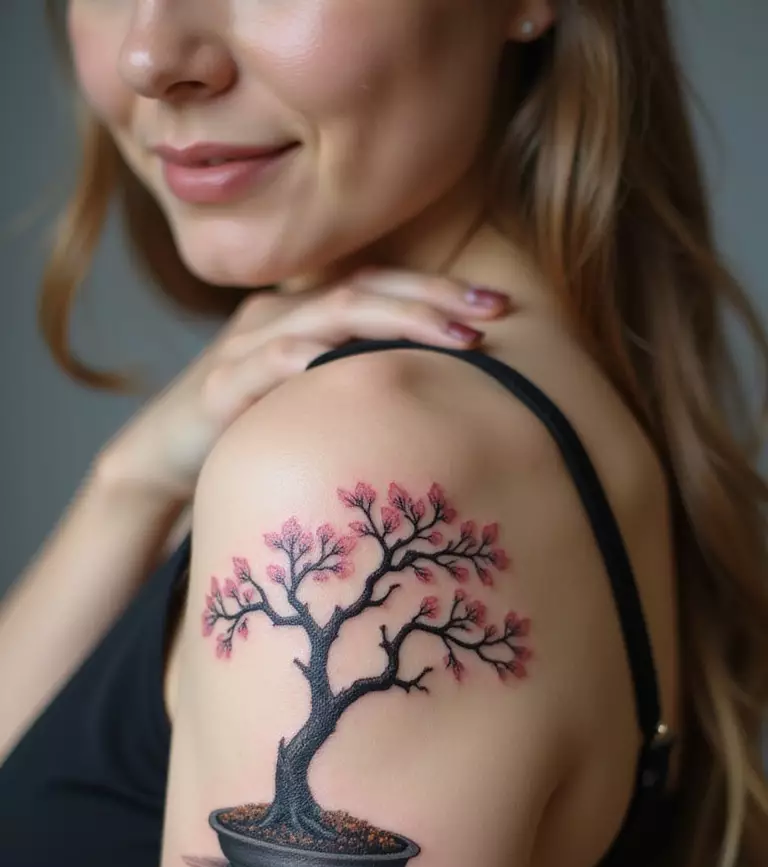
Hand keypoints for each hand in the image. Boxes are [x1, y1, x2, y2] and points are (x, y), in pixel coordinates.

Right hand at [95, 267, 512, 502]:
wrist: (164, 460)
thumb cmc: (249, 429)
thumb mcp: (310, 397)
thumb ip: (355, 380)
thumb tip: (430, 393)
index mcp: (303, 314)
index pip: (378, 284)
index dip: (437, 289)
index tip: (497, 304)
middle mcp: (278, 317)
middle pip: (365, 287)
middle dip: (433, 297)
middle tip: (492, 311)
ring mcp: (248, 346)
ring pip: (330, 312)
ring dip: (397, 320)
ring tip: (454, 337)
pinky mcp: (223, 385)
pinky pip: (270, 362)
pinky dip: (311, 359)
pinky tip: (351, 365)